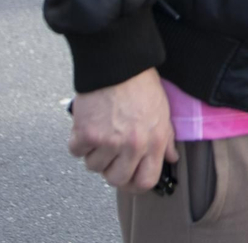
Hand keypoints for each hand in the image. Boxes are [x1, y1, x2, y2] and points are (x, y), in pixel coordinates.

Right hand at [67, 67, 176, 191]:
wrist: (117, 63)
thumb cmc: (141, 84)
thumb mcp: (162, 111)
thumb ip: (166, 139)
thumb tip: (171, 158)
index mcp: (154, 142)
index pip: (145, 182)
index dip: (133, 184)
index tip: (127, 178)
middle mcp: (133, 145)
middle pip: (115, 180)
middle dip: (110, 169)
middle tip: (110, 153)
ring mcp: (108, 141)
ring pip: (93, 166)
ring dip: (94, 153)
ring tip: (100, 131)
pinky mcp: (86, 134)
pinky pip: (76, 151)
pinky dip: (78, 140)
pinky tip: (88, 124)